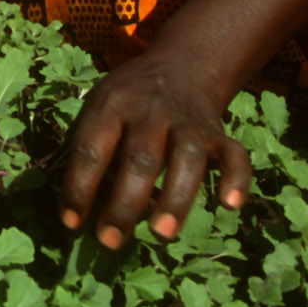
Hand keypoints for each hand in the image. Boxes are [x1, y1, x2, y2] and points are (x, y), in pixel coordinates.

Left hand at [59, 52, 249, 248]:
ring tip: (160, 234)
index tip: (71, 223)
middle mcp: (150, 112)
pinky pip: (234, 154)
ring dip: (174, 198)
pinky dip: (236, 179)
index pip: (91, 149)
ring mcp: (187, 122)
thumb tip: (71, 205)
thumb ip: (87, 146)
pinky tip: (229, 206)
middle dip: (124, 203)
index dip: (79, 187)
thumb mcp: (98, 106)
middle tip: (109, 242)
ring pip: (186, 158)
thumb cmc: (127, 100)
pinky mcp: (218, 133)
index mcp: (111, 106)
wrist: (181, 64)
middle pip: (139, 158)